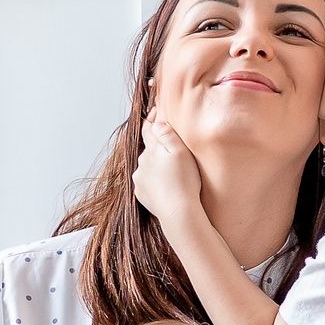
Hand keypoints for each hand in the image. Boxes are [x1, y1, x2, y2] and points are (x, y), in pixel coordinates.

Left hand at [131, 111, 204, 231]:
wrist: (178, 212)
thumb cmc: (184, 181)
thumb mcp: (181, 152)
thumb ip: (168, 134)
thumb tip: (156, 122)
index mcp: (152, 150)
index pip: (148, 128)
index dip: (153, 119)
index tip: (157, 112)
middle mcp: (141, 163)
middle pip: (148, 149)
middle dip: (157, 147)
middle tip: (171, 150)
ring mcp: (140, 179)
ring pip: (147, 167)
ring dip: (155, 166)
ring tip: (170, 173)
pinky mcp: (141, 194)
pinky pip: (147, 183)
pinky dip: (154, 182)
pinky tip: (165, 186)